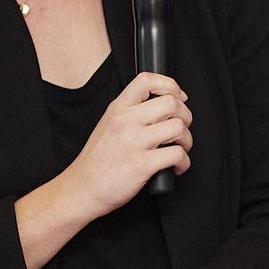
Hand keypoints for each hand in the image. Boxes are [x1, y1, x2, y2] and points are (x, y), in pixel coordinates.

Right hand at [59, 72, 193, 220]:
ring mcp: (134, 142)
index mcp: (118, 109)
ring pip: (178, 127)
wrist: (82, 188)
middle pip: (171, 103)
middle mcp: (126, 121)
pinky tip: (176, 166)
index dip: (170, 85)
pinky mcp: (142, 164)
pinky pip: (177, 154)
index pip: (147, 80)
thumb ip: (131, 113)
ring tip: (179, 148)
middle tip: (182, 128)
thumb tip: (163, 107)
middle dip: (186, 116)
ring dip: (187, 140)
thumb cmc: (97, 161)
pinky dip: (184, 162)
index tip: (179, 97)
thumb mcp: (108, 125)